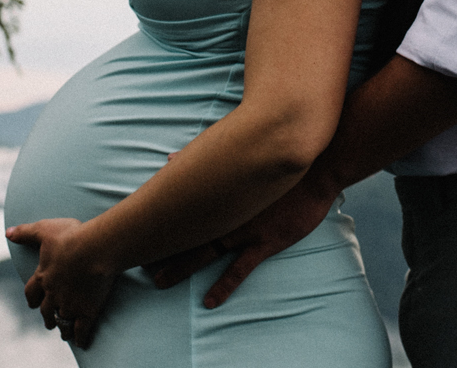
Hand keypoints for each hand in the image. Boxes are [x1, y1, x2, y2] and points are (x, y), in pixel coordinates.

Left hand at [7, 218, 118, 347]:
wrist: (94, 249)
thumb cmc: (70, 237)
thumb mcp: (45, 229)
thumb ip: (26, 232)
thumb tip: (8, 233)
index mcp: (43, 277)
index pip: (32, 292)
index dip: (32, 298)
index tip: (33, 303)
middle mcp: (53, 294)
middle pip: (46, 310)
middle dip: (47, 316)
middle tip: (48, 321)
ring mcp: (70, 305)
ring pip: (62, 321)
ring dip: (61, 328)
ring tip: (64, 333)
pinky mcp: (87, 311)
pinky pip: (81, 330)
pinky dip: (79, 338)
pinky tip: (80, 342)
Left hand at [146, 173, 336, 308]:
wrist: (315, 170)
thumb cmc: (275, 159)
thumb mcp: (239, 155)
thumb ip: (201, 161)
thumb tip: (170, 158)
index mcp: (220, 192)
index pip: (183, 208)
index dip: (161, 221)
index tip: (140, 232)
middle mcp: (227, 212)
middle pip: (188, 232)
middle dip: (164, 248)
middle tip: (141, 264)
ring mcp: (245, 229)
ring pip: (206, 251)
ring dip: (182, 266)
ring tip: (160, 281)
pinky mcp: (265, 242)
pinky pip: (240, 268)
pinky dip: (224, 285)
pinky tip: (209, 301)